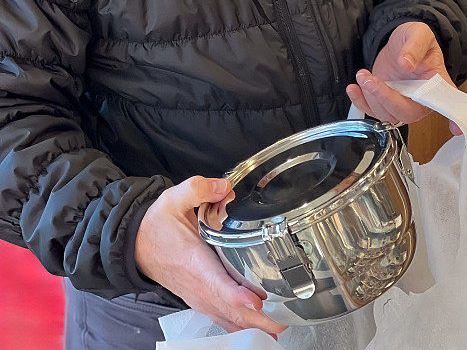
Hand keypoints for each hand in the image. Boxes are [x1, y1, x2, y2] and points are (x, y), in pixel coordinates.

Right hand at [135, 176, 287, 337]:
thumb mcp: (173, 199)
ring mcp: (198, 296)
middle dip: (256, 317)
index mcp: (193, 261)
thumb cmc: (155, 226)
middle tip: (283, 320)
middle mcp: (197, 285)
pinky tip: (259, 327)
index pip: (217, 283)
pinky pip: (222, 317)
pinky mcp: (200, 299)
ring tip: (278, 327)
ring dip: (251, 324)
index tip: (257, 301)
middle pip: (229, 307)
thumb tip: (224, 186)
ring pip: (227, 316)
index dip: (237, 295)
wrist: (136, 245)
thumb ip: (198, 188)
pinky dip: (240, 324)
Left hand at [347, 21, 461, 135]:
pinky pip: (373, 111)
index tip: (455, 128)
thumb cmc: (415, 40)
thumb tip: (406, 63)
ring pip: (386, 114)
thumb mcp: (418, 34)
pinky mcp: (386, 102)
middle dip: (386, 99)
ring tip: (363, 74)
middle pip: (407, 113)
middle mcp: (422, 100)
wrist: (400, 43)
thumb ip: (414, 46)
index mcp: (438, 84)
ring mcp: (403, 103)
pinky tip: (354, 88)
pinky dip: (360, 102)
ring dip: (370, 97)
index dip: (454, 119)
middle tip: (371, 80)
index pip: (450, 103)